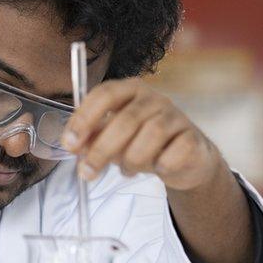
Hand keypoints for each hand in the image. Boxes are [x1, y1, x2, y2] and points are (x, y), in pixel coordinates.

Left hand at [60, 78, 222, 191]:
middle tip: (86, 172)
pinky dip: (161, 165)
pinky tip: (157, 168)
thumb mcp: (112, 138)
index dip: (84, 118)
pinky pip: (174, 153)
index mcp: (130, 90)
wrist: (186, 159)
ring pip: (151, 135)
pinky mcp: (193, 138)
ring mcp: (176, 116)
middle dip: (101, 150)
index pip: (105, 94)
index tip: (70, 144)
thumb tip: (73, 144)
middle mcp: (154, 98)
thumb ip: (92, 137)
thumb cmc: (142, 143)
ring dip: (132, 159)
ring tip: (127, 170)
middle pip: (125, 119)